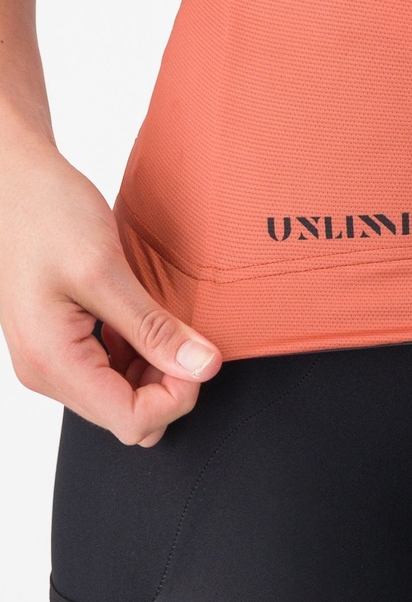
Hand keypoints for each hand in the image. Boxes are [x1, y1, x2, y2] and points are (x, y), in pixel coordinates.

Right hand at [0, 136, 221, 446]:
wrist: (11, 180)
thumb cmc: (44, 213)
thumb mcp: (105, 271)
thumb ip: (154, 328)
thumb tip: (202, 368)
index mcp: (53, 362)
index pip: (133, 421)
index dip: (177, 396)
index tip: (197, 356)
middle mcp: (47, 371)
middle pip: (129, 414)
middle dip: (169, 385)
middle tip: (186, 337)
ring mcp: (53, 359)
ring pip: (124, 396)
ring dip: (157, 369)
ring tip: (166, 323)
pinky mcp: (63, 343)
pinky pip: (112, 371)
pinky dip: (141, 355)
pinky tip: (148, 321)